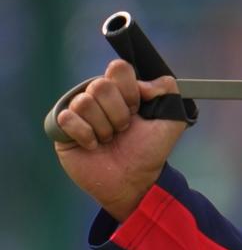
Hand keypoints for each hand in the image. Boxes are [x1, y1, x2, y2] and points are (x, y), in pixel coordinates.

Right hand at [54, 59, 186, 220]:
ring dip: (103, 128)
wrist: (134, 181)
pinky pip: (67, 118)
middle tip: (123, 130)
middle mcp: (98, 96)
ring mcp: (78, 110)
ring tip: (109, 140)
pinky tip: (93, 146)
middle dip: (118, 114)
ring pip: (84, 102)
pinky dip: (85, 135)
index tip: (138, 111)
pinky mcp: (62, 127)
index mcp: (121, 90)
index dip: (130, 92)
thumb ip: (169, 92)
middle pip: (100, 85)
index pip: (119, 68)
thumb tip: (147, 82)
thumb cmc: (149, 153)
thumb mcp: (171, 122)